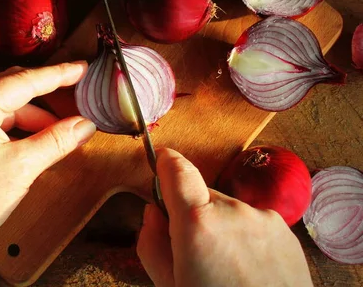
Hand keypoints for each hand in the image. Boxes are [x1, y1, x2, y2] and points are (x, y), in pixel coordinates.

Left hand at [0, 61, 95, 239]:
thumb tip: (87, 125)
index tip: (82, 68)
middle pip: (14, 87)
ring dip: (36, 117)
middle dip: (47, 93)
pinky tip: (41, 141)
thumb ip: (57, 141)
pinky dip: (22, 128)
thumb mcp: (23, 167)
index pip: (24, 81)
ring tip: (64, 132)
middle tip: (77, 91)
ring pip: (8, 107)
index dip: (57, 75)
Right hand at [137, 148, 312, 286]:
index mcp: (197, 223)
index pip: (178, 170)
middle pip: (202, 196)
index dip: (166, 162)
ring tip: (226, 268)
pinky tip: (248, 269)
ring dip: (221, 227)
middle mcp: (233, 211)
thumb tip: (153, 213)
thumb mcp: (167, 285)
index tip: (161, 161)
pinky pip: (253, 222)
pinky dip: (245, 237)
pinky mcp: (284, 230)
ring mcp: (263, 219)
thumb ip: (150, 241)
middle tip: (193, 251)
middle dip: (193, 214)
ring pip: (229, 210)